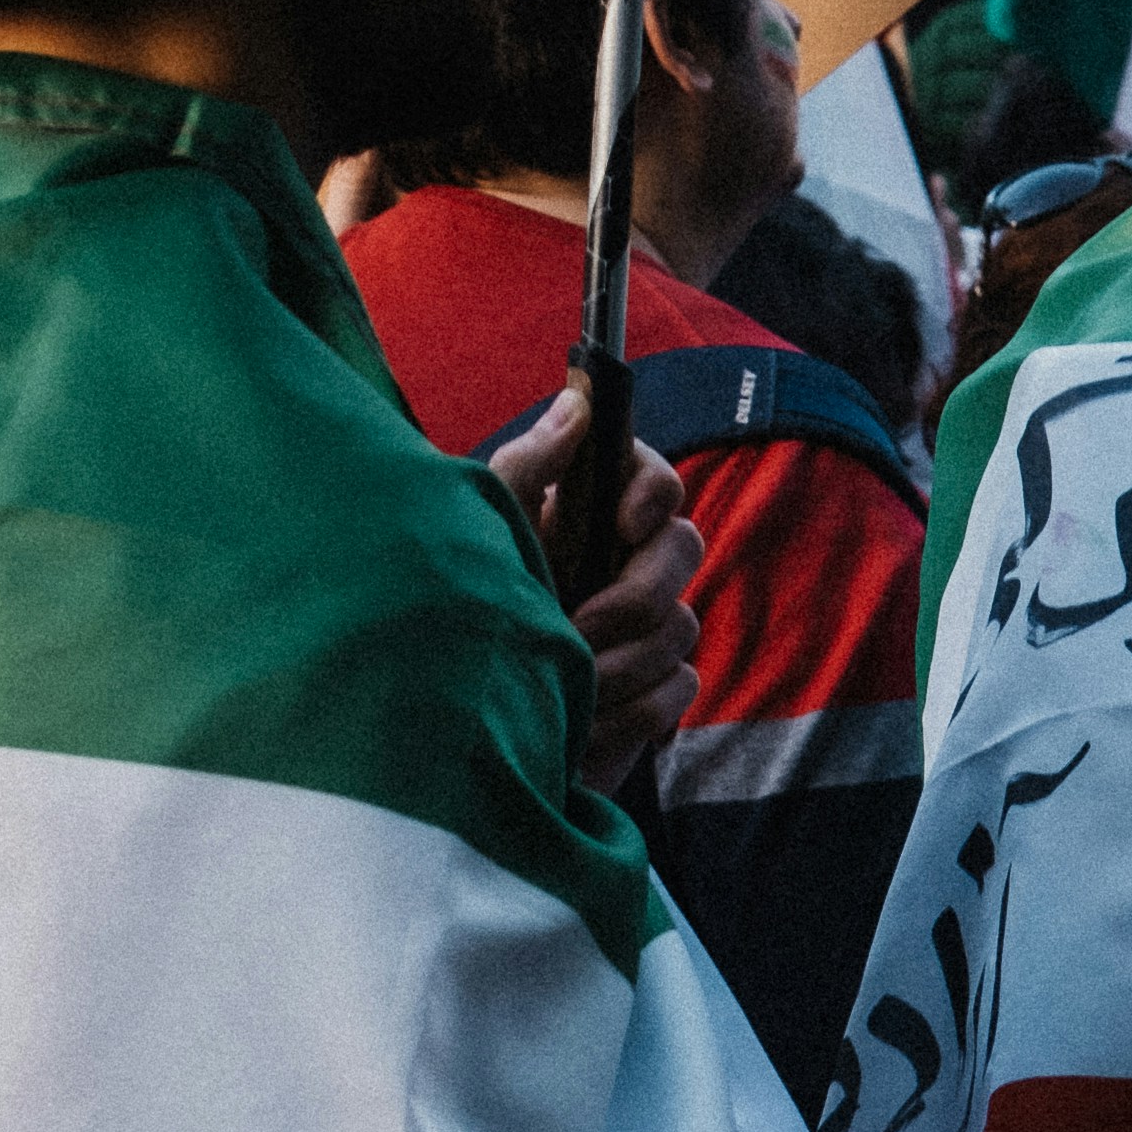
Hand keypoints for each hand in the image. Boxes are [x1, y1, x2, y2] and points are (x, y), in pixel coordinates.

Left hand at [489, 379, 703, 780]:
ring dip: (621, 662)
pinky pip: (677, 687)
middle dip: (635, 593)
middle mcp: (623, 564)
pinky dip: (631, 709)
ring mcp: (643, 629)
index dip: (652, 493)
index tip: (622, 524)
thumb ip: (527, 467)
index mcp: (587, 518)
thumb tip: (577, 402)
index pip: (654, 480)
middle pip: (684, 549)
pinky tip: (582, 722)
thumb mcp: (481, 534)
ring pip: (680, 626)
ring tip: (565, 686)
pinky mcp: (651, 689)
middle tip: (579, 626)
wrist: (448, 729)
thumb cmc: (461, 615)